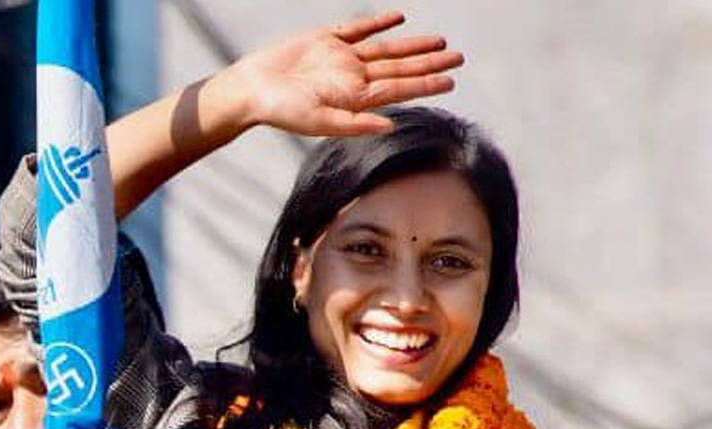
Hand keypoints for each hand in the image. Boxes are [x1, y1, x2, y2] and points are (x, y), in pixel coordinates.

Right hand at [216, 11, 462, 136]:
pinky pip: (358, 29)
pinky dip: (378, 23)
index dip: (426, 84)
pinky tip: (399, 18)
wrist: (251, 90)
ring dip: (413, 45)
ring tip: (440, 42)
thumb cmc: (281, 112)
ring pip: (386, 48)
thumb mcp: (319, 122)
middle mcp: (355, 78)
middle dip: (430, 63)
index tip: (451, 80)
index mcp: (357, 98)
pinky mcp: (326, 40)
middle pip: (401, 67)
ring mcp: (342, 58)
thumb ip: (355, 124)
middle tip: (460, 57)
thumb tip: (389, 125)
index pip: (400, 88)